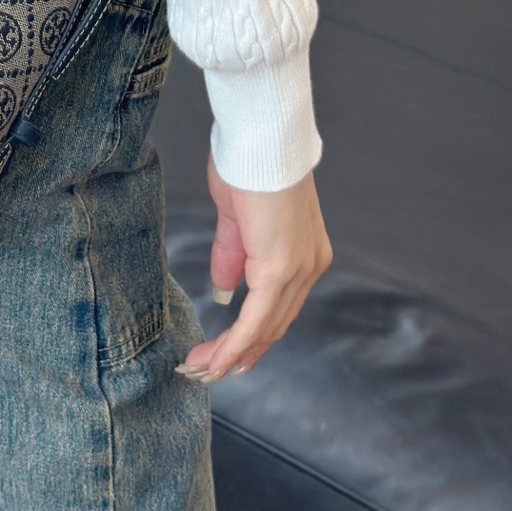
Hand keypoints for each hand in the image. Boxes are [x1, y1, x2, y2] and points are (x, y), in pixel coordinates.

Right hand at [174, 152, 332, 383]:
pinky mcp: (281, 269)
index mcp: (304, 253)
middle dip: (240, 353)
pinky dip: (234, 343)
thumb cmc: (249, 164)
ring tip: (202, 368)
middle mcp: (310, 266)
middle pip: (275, 326)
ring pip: (266, 328)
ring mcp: (299, 269)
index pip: (280, 308)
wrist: (261, 140)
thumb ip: (233, 256)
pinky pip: (256, 318)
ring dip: (232, 354)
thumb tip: (225, 292)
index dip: (252, 334)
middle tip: (208, 370)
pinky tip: (214, 358)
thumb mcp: (236, 218)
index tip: (226, 352)